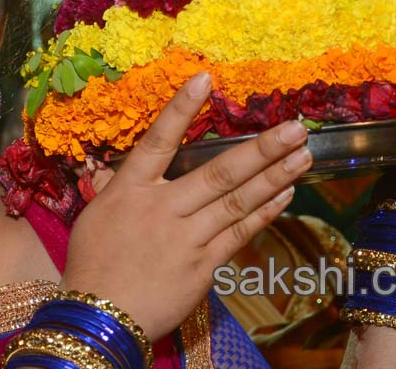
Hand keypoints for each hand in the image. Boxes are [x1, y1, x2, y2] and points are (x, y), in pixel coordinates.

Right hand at [60, 72, 313, 340]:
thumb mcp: (96, 217)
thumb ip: (119, 188)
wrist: (98, 316)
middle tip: (295, 128)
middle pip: (218, 173)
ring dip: (273, 177)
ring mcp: (186, 238)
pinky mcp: (202, 266)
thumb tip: (127, 168)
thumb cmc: (92, 264)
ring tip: (303, 156)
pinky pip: (239, 234)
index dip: (181, 109)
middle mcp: (162, 208)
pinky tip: (284, 195)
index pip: (159, 141)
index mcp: (130, 190)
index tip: (205, 78)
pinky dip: (263, 213)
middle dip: (260, 148)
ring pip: (236, 202)